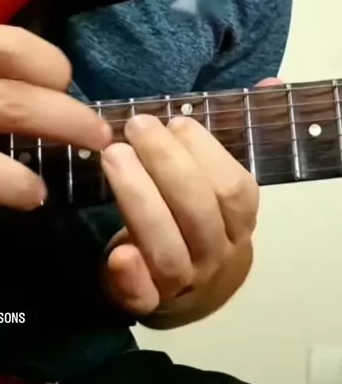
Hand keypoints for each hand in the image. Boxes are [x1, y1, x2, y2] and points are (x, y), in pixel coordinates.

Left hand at [101, 78, 280, 325]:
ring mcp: (181, 282)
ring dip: (139, 199)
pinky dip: (130, 276)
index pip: (233, 190)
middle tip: (136, 126)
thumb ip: (230, 136)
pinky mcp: (145, 300)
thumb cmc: (195, 220)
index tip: (176, 120)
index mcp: (237, 224)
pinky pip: (142, 296)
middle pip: (198, 213)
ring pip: (167, 248)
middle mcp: (215, 254)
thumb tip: (270, 83)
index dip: (206, 153)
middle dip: (167, 164)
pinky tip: (117, 253)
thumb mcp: (214, 181)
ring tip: (113, 155)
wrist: (185, 286)